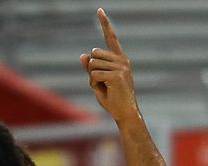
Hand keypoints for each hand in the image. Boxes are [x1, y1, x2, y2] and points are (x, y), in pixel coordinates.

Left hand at [80, 8, 139, 122]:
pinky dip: (94, 84)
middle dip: (91, 68)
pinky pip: (94, 75)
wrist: (125, 112)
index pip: (111, 37)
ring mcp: (121, 67)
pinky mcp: (116, 75)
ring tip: (104, 87)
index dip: (105, 24)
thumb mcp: (98, 81)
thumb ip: (91, 68)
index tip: (99, 10)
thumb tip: (82, 55)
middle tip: (101, 82)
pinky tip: (105, 90)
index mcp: (120, 59)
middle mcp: (122, 60)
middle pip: (94, 54)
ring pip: (92, 65)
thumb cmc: (112, 98)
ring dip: (93, 78)